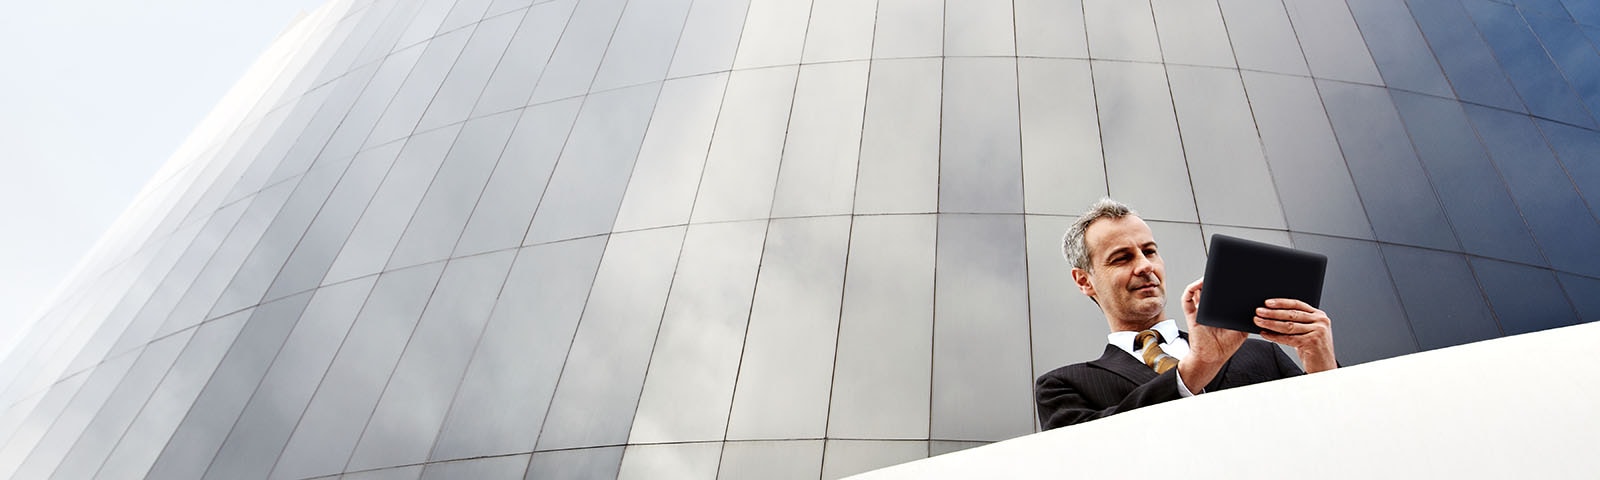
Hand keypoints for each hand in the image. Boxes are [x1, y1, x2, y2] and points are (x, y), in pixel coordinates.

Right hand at [1178, 279, 1246, 393]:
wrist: (1213, 357)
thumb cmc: (1227, 345)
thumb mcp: (1242, 329)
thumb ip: (1246, 317)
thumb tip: (1254, 303)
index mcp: (1221, 309)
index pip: (1223, 291)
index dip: (1227, 281)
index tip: (1235, 273)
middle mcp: (1210, 307)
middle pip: (1211, 288)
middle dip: (1216, 277)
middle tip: (1224, 269)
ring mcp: (1200, 309)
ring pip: (1198, 290)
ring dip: (1203, 280)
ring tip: (1212, 273)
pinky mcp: (1192, 314)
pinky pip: (1187, 299)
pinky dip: (1191, 289)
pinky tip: (1198, 285)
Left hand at [1255, 298, 1336, 372]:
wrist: (1324, 367)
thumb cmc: (1312, 349)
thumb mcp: (1307, 332)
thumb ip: (1296, 322)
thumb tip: (1271, 314)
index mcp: (1319, 315)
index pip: (1297, 304)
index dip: (1281, 302)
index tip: (1267, 302)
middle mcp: (1321, 321)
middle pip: (1292, 314)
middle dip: (1272, 312)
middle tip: (1258, 311)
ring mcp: (1318, 331)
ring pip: (1289, 326)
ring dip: (1271, 323)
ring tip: (1258, 321)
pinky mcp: (1312, 342)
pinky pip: (1288, 338)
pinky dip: (1274, 336)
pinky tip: (1265, 334)